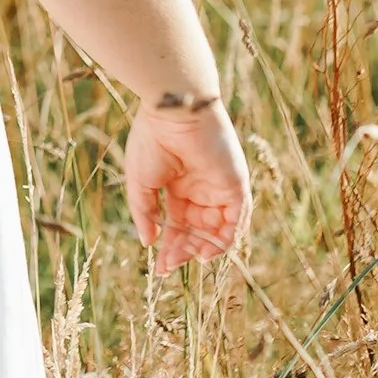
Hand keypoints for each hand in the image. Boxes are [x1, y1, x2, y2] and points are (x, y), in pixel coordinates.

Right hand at [125, 96, 250, 267]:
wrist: (174, 111)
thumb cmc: (152, 140)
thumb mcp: (141, 182)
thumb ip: (145, 213)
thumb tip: (148, 242)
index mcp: (178, 185)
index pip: (178, 223)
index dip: (169, 244)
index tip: (159, 265)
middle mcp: (201, 188)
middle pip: (197, 229)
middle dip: (185, 249)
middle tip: (170, 264)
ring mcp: (220, 187)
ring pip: (218, 228)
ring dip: (204, 247)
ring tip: (187, 259)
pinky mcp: (236, 185)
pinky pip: (237, 219)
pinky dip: (226, 238)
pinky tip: (208, 251)